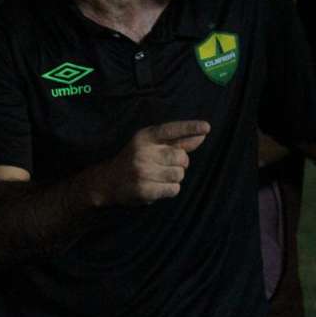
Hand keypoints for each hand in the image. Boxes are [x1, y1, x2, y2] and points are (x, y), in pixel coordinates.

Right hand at [89, 120, 209, 205]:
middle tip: (166, 165)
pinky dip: (171, 189)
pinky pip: (174, 189)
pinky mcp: (144, 189)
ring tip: (159, 176)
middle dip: (180, 163)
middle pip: (181, 157)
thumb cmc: (136, 159)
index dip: (190, 128)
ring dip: (174, 178)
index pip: (171, 130)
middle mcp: (143, 152)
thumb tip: (202, 135)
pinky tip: (159, 186)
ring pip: (179, 175)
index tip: (207, 127)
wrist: (109, 181)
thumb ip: (178, 141)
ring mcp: (142, 171)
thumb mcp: (152, 145)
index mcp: (145, 136)